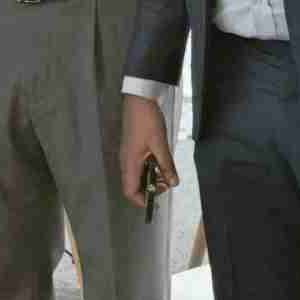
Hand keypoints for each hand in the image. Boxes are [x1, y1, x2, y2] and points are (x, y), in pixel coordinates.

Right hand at [115, 95, 175, 210]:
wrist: (139, 99)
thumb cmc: (147, 120)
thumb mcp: (160, 144)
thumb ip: (166, 165)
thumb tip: (173, 183)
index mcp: (130, 163)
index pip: (130, 191)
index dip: (142, 199)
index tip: (159, 196)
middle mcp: (126, 161)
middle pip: (134, 185)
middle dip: (150, 188)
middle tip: (167, 181)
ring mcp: (128, 155)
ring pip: (138, 175)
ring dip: (151, 177)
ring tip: (165, 170)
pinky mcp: (133, 148)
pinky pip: (139, 165)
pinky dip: (150, 167)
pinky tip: (161, 160)